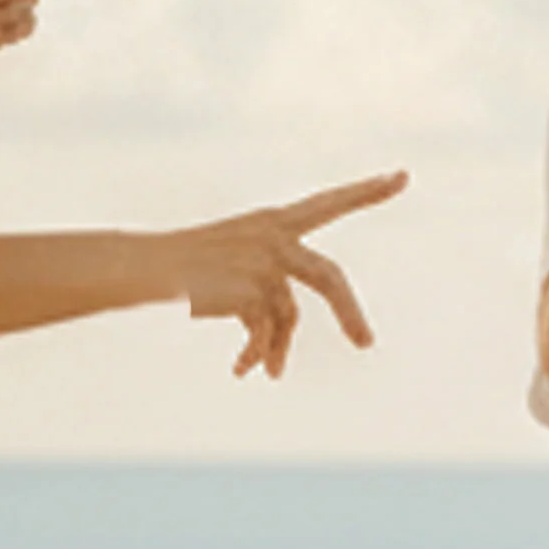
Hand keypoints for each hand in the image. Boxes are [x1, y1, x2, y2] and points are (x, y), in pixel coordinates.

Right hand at [172, 172, 407, 379]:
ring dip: (279, 346)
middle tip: (366, 345)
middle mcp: (273, 236)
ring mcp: (263, 261)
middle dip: (349, 312)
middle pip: (329, 278)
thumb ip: (269, 301)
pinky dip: (258, 352)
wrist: (144, 266)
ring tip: (272, 371)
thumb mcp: (237, 276)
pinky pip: (266, 332)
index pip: (329, 203)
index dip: (366, 192)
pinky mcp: (250, 287)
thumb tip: (280, 356)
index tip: (403, 176)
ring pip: (289, 315)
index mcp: (272, 221)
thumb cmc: (188, 270)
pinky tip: (243, 369)